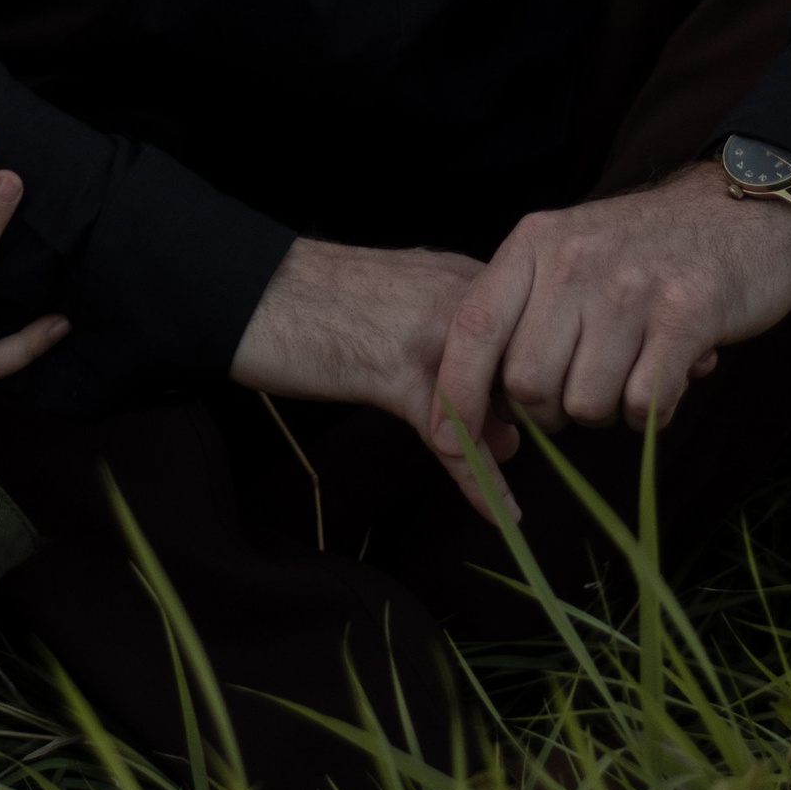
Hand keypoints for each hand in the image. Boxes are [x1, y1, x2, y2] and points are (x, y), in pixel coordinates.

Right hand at [232, 237, 520, 513]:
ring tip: (514, 495)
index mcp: (467, 277)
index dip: (541, 382)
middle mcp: (463, 297)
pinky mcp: (398, 373)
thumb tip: (511, 435)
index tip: (542, 417)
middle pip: (529, 365)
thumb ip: (460, 364)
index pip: (537, 335)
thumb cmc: (318, 302)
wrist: (248, 286)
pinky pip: (455, 440)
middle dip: (533, 416)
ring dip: (508, 448)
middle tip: (524, 451)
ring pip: (498, 401)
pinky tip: (499, 512)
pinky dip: (479, 482)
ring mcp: (433, 334)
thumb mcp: (404, 320)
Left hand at [429, 160, 790, 478]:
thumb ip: (524, 308)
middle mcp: (575, 259)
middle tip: (582, 390)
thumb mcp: (570, 249)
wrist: (741, 210)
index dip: (454, 395)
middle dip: (549, 410)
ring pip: (584, 403)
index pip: (472, 329)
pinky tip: (665, 380)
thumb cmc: (645, 247)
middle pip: (527, 383)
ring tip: (630, 374)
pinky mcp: (687, 315)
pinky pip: (644, 404)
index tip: (448, 442)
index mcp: (535, 243)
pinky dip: (650, 414)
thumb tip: (478, 400)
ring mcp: (631, 286)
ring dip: (606, 412)